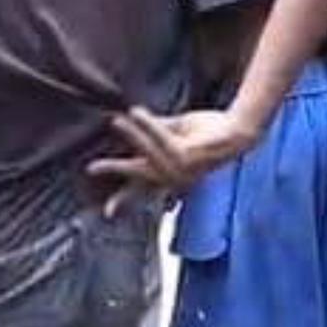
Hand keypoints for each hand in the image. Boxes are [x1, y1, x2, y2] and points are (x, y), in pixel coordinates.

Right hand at [86, 106, 259, 213]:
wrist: (235, 130)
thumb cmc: (207, 131)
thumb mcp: (174, 129)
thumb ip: (152, 128)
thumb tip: (128, 118)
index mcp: (169, 174)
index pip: (141, 190)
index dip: (123, 200)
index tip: (107, 214)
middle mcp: (173, 177)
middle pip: (137, 176)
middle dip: (115, 171)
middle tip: (91, 168)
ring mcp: (181, 170)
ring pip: (147, 153)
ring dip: (132, 135)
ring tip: (116, 119)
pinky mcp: (186, 157)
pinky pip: (160, 139)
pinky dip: (147, 125)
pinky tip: (135, 112)